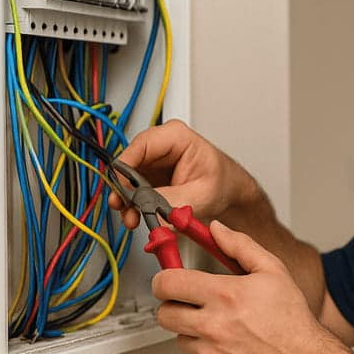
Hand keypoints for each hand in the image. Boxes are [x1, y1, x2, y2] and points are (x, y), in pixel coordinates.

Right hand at [107, 119, 260, 229]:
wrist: (231, 194)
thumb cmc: (224, 184)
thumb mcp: (201, 195)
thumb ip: (173, 201)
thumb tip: (149, 208)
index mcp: (176, 136)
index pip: (140, 146)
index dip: (126, 168)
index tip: (122, 190)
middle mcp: (161, 145)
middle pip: (129, 162)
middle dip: (124, 188)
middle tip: (124, 208)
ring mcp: (154, 160)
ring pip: (127, 177)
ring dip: (127, 200)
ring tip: (132, 217)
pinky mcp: (150, 176)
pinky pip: (133, 188)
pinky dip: (133, 204)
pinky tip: (137, 215)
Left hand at [153, 220, 333, 353]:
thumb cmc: (291, 320)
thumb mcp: (273, 271)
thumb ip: (240, 245)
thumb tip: (216, 230)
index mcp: (224, 295)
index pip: (168, 283)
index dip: (164, 279)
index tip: (170, 280)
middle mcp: (213, 325)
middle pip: (164, 313)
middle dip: (174, 305)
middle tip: (192, 303)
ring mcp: (210, 353)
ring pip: (180, 337)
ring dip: (194, 330)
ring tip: (221, 326)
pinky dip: (208, 353)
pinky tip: (230, 346)